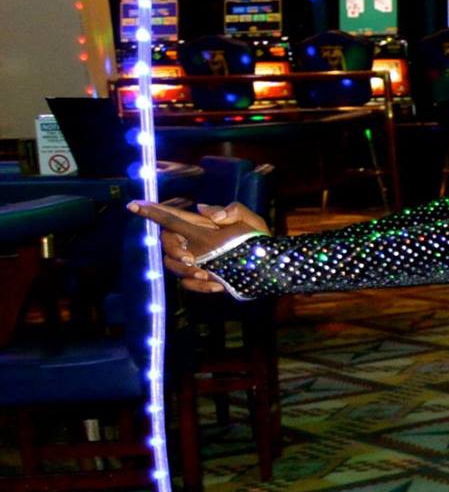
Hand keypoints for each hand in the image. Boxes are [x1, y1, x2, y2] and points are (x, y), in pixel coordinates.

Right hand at [127, 200, 269, 294]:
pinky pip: (188, 285)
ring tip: (207, 275)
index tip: (134, 205)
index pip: (172, 217)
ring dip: (185, 272)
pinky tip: (218, 285)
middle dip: (173, 250)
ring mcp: (196, 262)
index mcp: (201, 227)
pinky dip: (199, 286)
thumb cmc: (259, 240)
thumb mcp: (251, 221)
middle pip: (166, 243)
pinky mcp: (203, 279)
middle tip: (191, 259)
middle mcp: (193, 243)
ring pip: (172, 266)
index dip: (152, 211)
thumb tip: (206, 212)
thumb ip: (233, 211)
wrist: (271, 266)